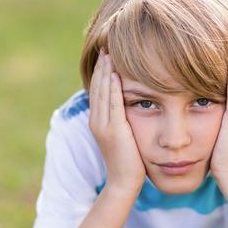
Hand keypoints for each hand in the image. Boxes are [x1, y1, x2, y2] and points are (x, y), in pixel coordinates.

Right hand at [88, 50, 145, 193]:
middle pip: (97, 86)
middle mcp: (97, 120)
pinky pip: (111, 104)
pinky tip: (114, 74)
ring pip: (102, 92)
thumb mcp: (125, 135)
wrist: (124, 182)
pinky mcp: (113, 130)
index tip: (106, 55)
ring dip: (105, 72)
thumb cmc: (130, 160)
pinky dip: (112, 87)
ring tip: (108, 53)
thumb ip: (124, 120)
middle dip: (101, 66)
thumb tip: (131, 106)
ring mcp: (103, 125)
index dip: (101, 72)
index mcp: (99, 121)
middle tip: (105, 46)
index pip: (98, 90)